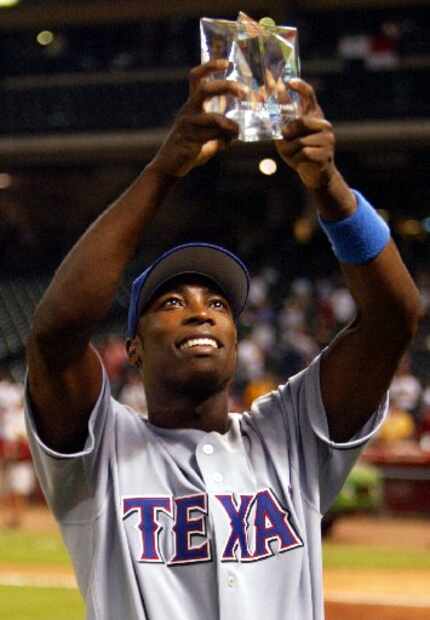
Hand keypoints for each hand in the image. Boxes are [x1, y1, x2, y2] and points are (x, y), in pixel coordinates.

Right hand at [148, 60, 245, 177]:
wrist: (169, 165)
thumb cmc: (191, 147)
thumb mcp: (209, 135)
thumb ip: (223, 130)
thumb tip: (240, 129)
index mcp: (192, 104)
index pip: (196, 77)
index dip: (209, 66)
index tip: (226, 63)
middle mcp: (188, 111)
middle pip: (205, 89)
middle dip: (226, 87)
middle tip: (243, 92)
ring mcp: (187, 126)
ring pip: (213, 119)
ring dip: (230, 125)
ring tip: (237, 130)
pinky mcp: (188, 141)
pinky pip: (211, 138)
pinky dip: (224, 141)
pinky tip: (226, 144)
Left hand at [275, 80, 335, 190]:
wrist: (316, 175)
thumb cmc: (299, 153)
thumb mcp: (286, 138)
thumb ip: (279, 126)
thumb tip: (264, 111)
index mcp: (313, 116)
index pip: (308, 95)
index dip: (299, 87)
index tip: (288, 82)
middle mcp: (323, 123)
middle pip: (298, 122)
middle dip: (287, 134)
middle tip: (285, 141)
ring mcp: (327, 138)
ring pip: (298, 141)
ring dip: (290, 151)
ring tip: (296, 155)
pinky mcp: (326, 153)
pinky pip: (303, 153)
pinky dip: (296, 160)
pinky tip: (302, 162)